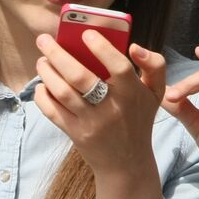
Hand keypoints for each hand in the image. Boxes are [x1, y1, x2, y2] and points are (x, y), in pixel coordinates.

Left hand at [33, 33, 166, 198]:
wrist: (126, 163)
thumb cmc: (138, 119)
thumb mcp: (156, 93)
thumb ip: (155, 65)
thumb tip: (135, 46)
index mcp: (132, 93)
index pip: (118, 66)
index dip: (102, 48)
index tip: (86, 34)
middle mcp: (111, 108)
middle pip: (80, 77)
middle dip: (57, 54)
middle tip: (44, 39)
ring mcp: (91, 122)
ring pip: (62, 92)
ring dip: (47, 72)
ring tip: (42, 60)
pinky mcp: (75, 134)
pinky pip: (53, 111)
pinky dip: (43, 96)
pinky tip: (43, 85)